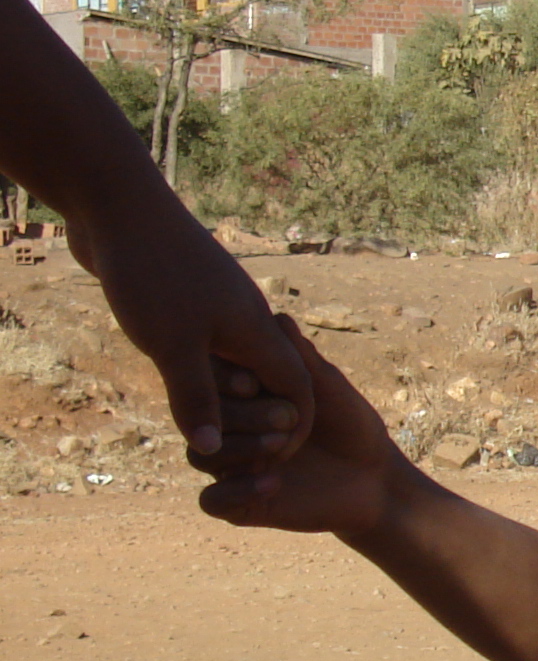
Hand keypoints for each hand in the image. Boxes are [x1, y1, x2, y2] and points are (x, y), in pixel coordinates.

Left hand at [76, 209, 314, 463]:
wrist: (119, 205)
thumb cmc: (152, 273)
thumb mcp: (173, 347)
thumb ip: (195, 399)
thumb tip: (213, 452)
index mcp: (254, 330)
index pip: (295, 386)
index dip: (294, 424)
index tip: (276, 456)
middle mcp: (244, 317)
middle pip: (269, 376)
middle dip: (260, 416)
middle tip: (239, 450)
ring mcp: (216, 303)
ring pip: (234, 359)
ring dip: (225, 393)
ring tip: (205, 422)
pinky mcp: (187, 293)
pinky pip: (205, 341)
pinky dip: (198, 367)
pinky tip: (171, 374)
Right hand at [194, 320, 416, 537]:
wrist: (373, 478)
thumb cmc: (351, 424)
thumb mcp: (327, 389)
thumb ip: (300, 358)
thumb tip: (277, 317)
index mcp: (240, 399)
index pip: (211, 384)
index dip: (226, 381)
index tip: (254, 382)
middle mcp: (227, 431)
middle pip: (203, 419)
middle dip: (241, 415)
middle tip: (287, 417)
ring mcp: (230, 468)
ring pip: (201, 456)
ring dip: (239, 449)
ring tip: (282, 446)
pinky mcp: (239, 504)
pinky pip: (211, 501)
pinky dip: (235, 491)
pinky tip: (273, 483)